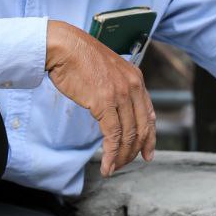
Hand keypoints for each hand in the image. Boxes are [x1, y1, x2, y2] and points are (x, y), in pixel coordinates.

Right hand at [45, 20, 155, 175]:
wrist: (64, 47)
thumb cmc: (81, 59)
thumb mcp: (109, 71)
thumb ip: (118, 88)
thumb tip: (119, 109)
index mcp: (136, 79)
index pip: (149, 114)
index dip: (150, 137)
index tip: (148, 153)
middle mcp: (133, 86)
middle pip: (142, 128)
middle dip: (135, 151)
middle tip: (125, 164)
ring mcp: (120, 94)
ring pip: (128, 134)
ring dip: (122, 156)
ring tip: (114, 168)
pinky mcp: (103, 103)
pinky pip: (112, 135)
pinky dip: (111, 154)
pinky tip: (106, 165)